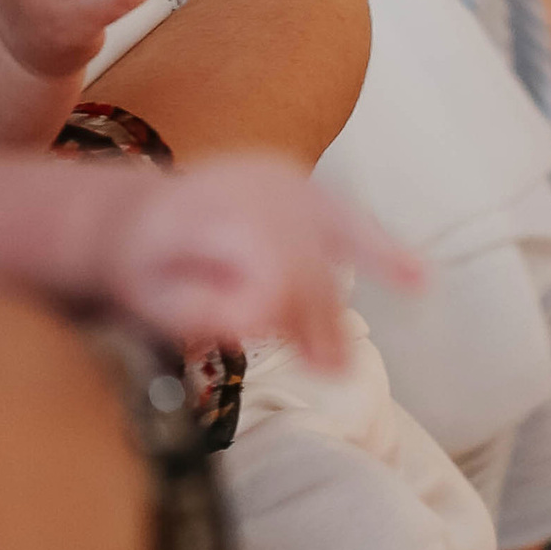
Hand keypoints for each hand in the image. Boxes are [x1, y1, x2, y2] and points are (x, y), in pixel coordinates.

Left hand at [106, 150, 416, 369]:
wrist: (131, 215)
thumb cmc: (140, 265)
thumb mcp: (149, 298)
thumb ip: (200, 313)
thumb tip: (258, 328)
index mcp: (214, 212)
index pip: (273, 274)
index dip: (266, 312)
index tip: (251, 337)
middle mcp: (256, 187)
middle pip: (311, 268)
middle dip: (315, 322)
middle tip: (322, 368)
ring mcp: (284, 182)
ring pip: (333, 250)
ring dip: (335, 305)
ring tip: (338, 358)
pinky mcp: (300, 187)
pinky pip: (348, 219)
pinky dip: (382, 251)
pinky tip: (419, 280)